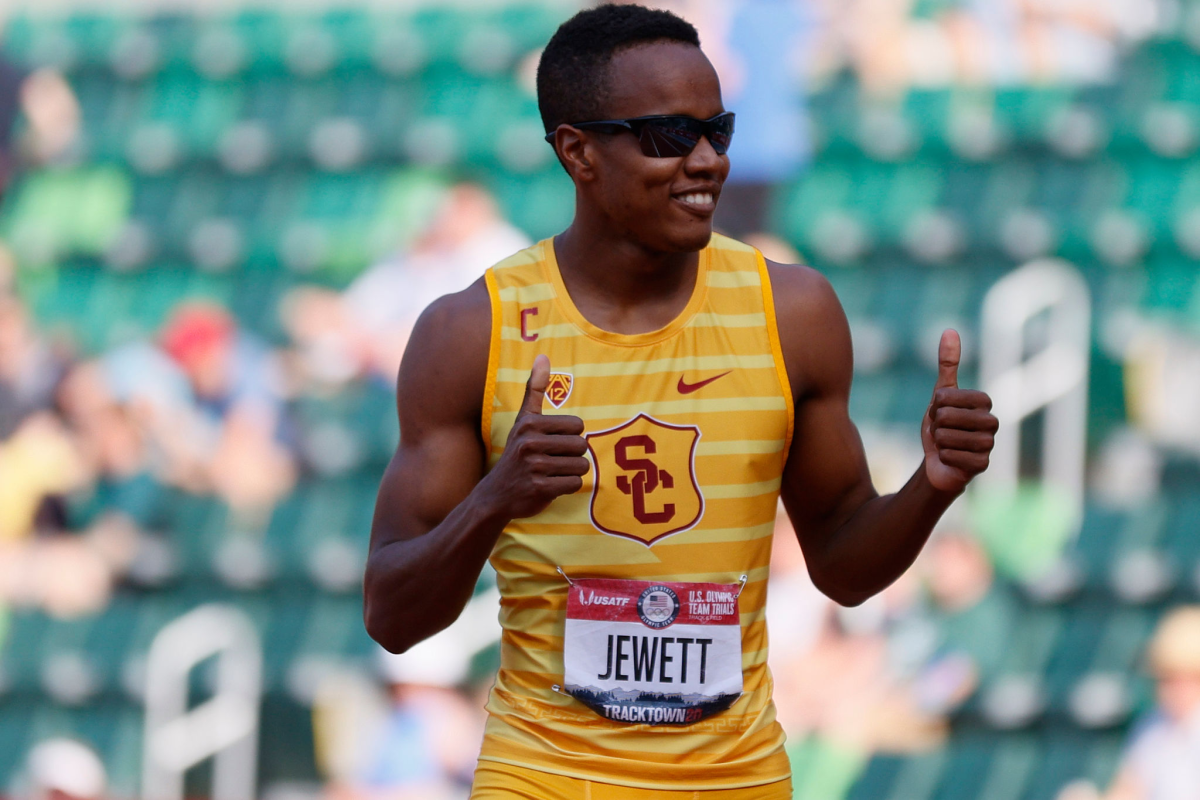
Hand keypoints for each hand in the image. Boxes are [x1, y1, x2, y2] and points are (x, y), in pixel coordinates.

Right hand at [481, 354, 588, 518]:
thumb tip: (543, 356)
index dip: (570, 436)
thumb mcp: (523, 420)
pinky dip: (567, 487)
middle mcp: (530, 443)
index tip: (552, 443)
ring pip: (581, 465)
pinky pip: (575, 484)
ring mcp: (535, 466)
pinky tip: (551, 486)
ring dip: (571, 472)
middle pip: (582, 445)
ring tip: (552, 473)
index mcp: (530, 423)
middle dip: (573, 455)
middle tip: (553, 461)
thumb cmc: (517, 453)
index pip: (578, 425)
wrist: (496, 494)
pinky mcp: (540, 488)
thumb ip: (534, 389)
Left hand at [922, 330, 997, 492]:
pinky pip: (950, 456)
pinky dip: (943, 457)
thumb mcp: (941, 394)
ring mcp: (990, 444)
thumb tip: (949, 330)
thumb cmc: (942, 426)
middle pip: (945, 416)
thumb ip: (947, 364)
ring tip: (947, 445)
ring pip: (947, 437)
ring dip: (938, 442)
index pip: (945, 396)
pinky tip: (950, 459)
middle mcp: (992, 421)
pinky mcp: (983, 465)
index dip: (936, 405)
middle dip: (936, 425)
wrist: (939, 462)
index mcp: (984, 401)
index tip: (942, 412)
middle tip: (943, 431)